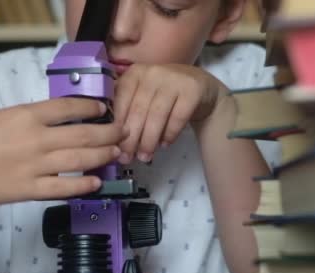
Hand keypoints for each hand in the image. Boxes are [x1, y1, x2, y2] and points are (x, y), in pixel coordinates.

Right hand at [0, 98, 126, 213]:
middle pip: (83, 134)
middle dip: (108, 133)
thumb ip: (31, 118)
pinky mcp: (29, 189)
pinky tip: (96, 181)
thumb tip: (59, 119)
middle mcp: (35, 139)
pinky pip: (63, 187)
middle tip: (123, 131)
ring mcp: (34, 165)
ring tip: (116, 152)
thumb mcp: (1, 116)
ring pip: (79, 159)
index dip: (92, 108)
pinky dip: (83, 184)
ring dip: (103, 155)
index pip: (69, 107)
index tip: (104, 109)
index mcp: (26, 115)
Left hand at [113, 64, 229, 162]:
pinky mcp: (192, 90)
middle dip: (131, 138)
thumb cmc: (165, 96)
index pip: (120, 100)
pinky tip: (165, 145)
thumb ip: (128, 109)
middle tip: (128, 158)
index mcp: (135, 73)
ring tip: (145, 156)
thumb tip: (113, 140)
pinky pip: (177, 118)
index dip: (116, 126)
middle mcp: (153, 72)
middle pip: (138, 110)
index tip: (114, 147)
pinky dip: (169, 134)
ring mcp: (174, 79)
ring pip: (156, 115)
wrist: (201, 88)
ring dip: (149, 140)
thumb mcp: (143, 95)